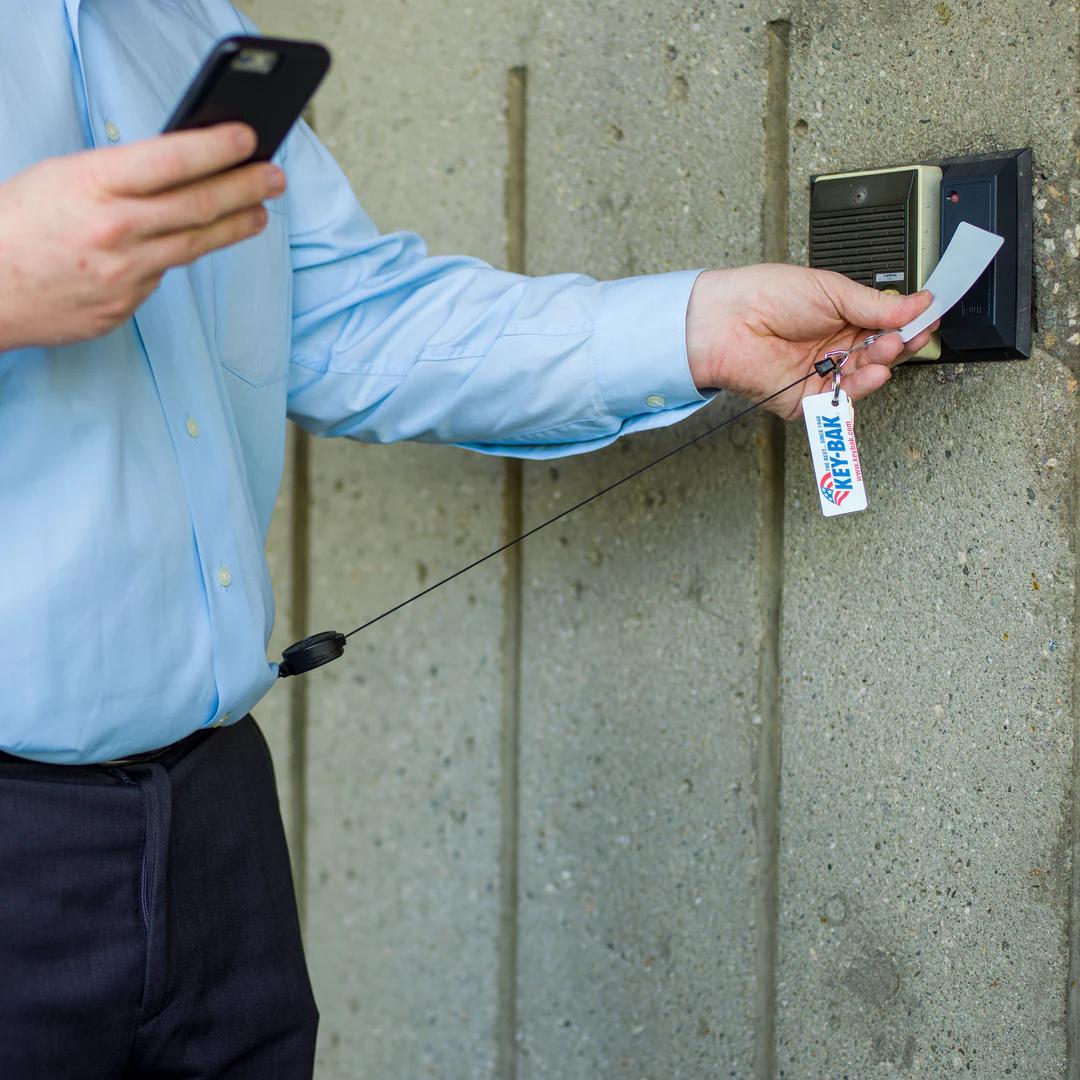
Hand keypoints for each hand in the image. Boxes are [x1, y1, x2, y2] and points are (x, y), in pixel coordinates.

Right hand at [0, 123, 285, 350]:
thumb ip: (119, 176)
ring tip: (258, 212)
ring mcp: (125, 273)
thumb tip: (178, 169)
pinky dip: (174, 256)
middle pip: (200, 205)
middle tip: (274, 177)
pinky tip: (184, 246)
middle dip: (246, 187)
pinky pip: (162, 275)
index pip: (173, 160)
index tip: (249, 138)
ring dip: (235, 226)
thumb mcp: (61, 178)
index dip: (218, 148)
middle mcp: (116, 230)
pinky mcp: (127, 305)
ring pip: (195, 244)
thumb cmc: (15, 226)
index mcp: (94, 185)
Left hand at [685, 264, 938, 418]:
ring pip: (865, 377)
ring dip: (884, 362)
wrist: (727, 320)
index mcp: (840, 318)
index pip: (885, 325)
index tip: (930, 316)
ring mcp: (820, 374)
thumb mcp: (832, 290)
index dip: (908, 323)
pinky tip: (877, 372)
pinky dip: (862, 387)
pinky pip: (840, 400)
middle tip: (914, 333)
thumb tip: (918, 304)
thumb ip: (875, 305)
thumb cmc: (768, 296)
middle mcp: (833, 348)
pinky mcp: (805, 400)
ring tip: (891, 346)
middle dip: (901, 344)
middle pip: (880, 354)